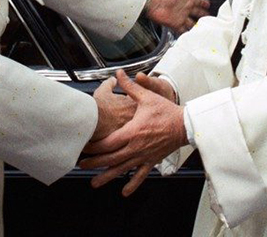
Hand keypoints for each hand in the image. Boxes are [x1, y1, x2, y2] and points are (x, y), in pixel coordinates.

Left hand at [81, 71, 187, 195]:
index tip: (83, 147)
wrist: (185, 125)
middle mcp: (136, 147)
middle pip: (110, 158)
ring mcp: (144, 156)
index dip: (94, 147)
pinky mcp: (152, 161)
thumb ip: (130, 87)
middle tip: (81, 165)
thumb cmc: (166, 111)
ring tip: (94, 183)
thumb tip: (119, 74)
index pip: (108, 142)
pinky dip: (132, 184)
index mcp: (132, 132)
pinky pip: (140, 175)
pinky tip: (124, 192)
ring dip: (107, 177)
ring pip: (122, 169)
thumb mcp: (147, 97)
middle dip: (94, 163)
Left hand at [146, 0, 208, 32]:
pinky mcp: (175, 24)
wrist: (154, 2)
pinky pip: (183, 30)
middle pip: (197, 13)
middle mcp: (185, 8)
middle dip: (203, 16)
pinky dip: (188, 33)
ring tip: (204, 30)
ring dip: (197, 26)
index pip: (199, 1)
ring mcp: (180, 17)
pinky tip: (193, 37)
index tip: (209, 4)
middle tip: (210, 19)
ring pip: (191, 23)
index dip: (204, 3)